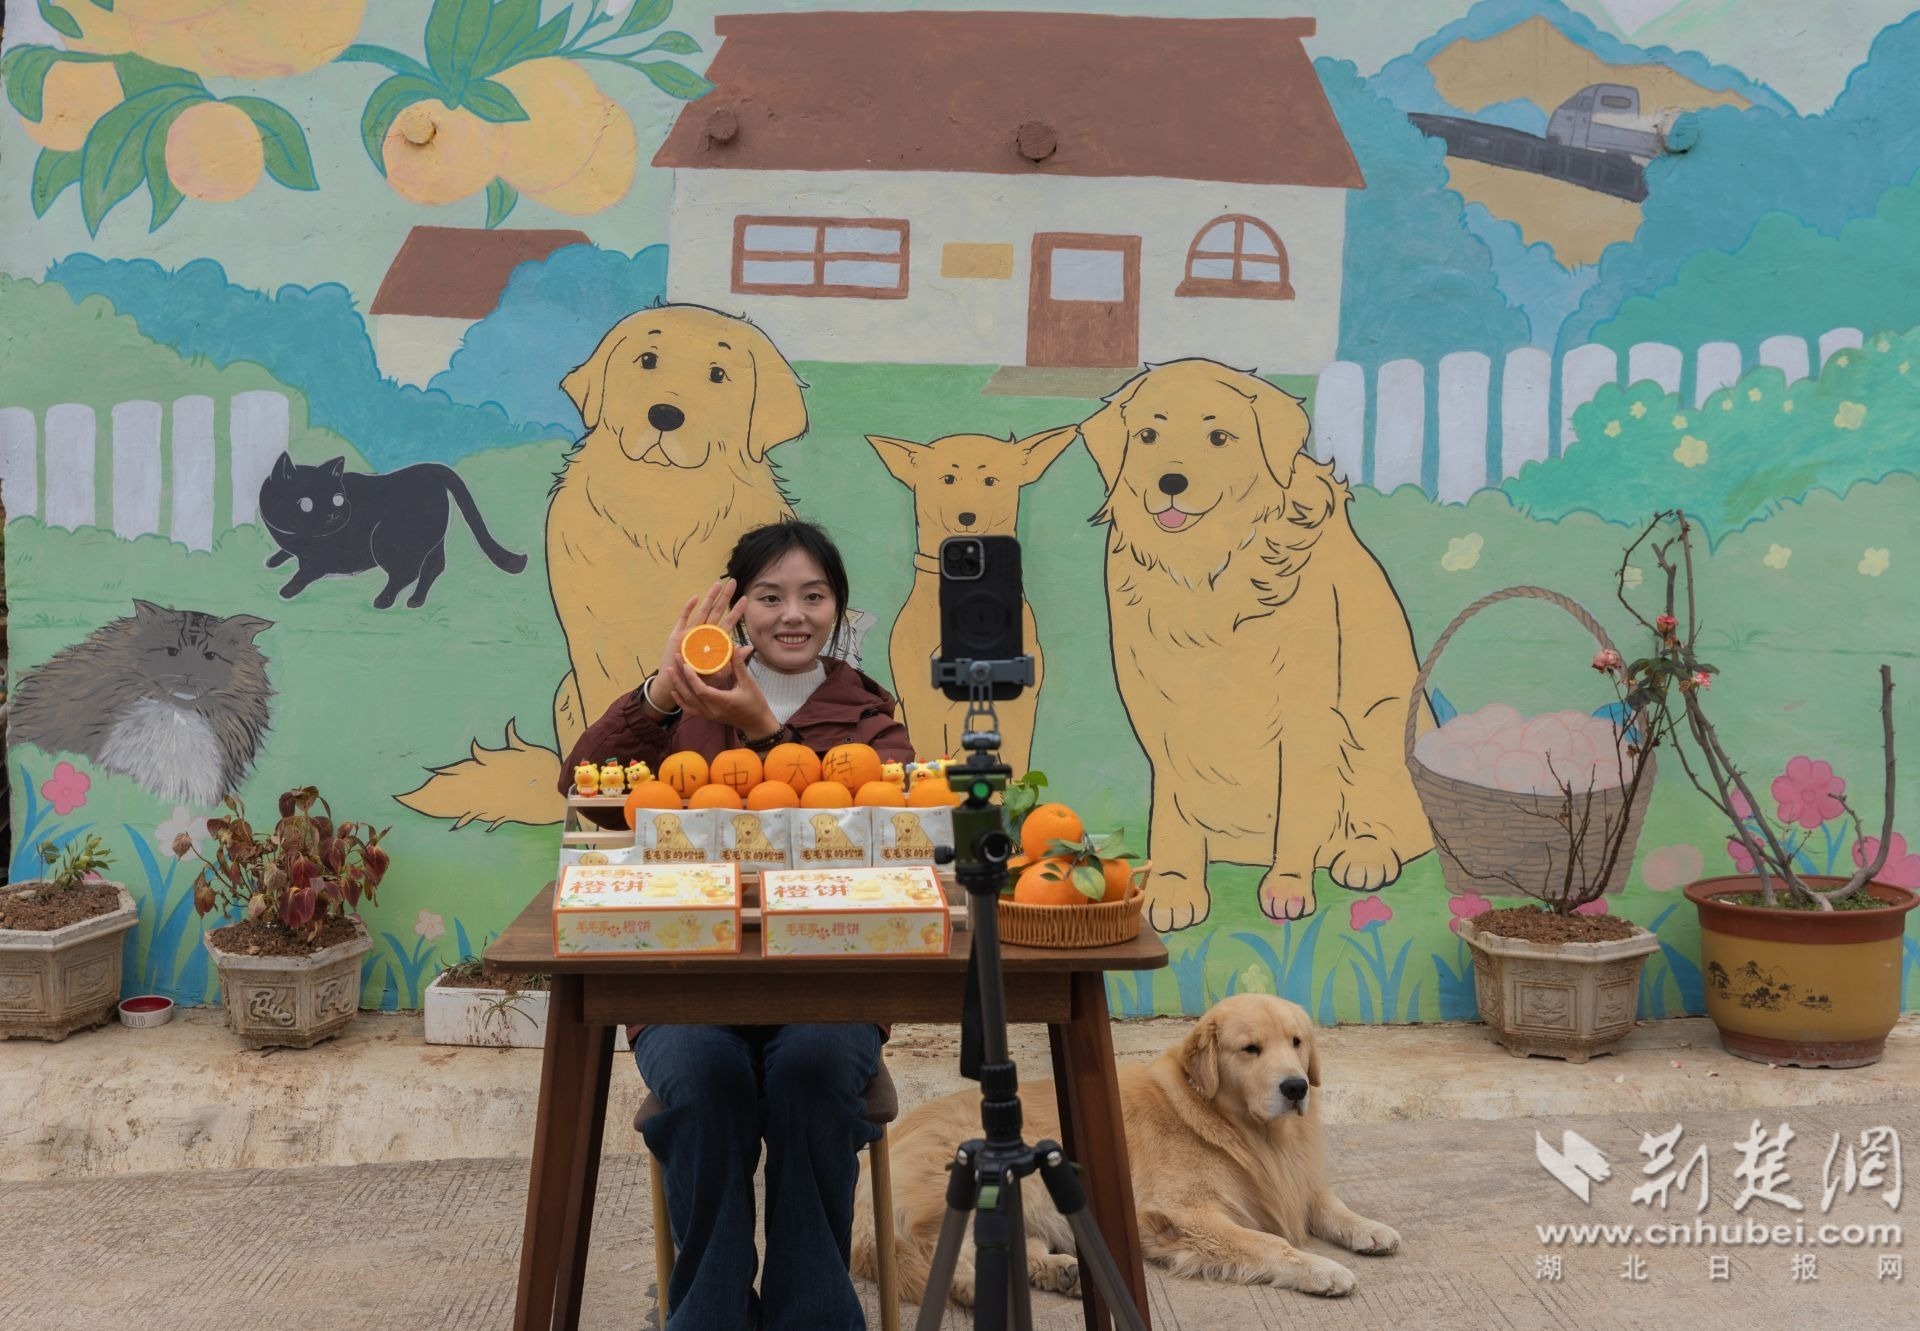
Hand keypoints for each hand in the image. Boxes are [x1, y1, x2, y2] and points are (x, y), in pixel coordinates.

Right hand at [649, 580, 734, 716]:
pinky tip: (696, 597)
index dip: (736, 611)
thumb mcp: (721, 671)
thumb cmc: (701, 679)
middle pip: (717, 611)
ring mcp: (691, 632)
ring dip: (710, 597)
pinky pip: (684, 618)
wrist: (679, 684)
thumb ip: (733, 659)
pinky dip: (689, 608)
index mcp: (715, 641)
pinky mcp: (678, 634)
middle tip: (733, 582)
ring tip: (718, 584)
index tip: (745, 599)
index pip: (729, 622)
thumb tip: (749, 648)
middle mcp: (704, 633)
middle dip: (725, 597)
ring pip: (702, 611)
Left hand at [657, 584, 779, 738]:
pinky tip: (674, 691)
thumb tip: (732, 647)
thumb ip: (739, 666)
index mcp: (723, 702)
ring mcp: (708, 715)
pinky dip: (680, 701)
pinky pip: (690, 710)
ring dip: (678, 686)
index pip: (701, 690)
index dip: (691, 677)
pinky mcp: (708, 716)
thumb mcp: (749, 684)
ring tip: (670, 671)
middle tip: (675, 659)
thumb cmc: (755, 703)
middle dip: (680, 677)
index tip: (686, 663)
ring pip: (687, 702)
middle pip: (690, 694)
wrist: (756, 723)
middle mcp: (712, 710)